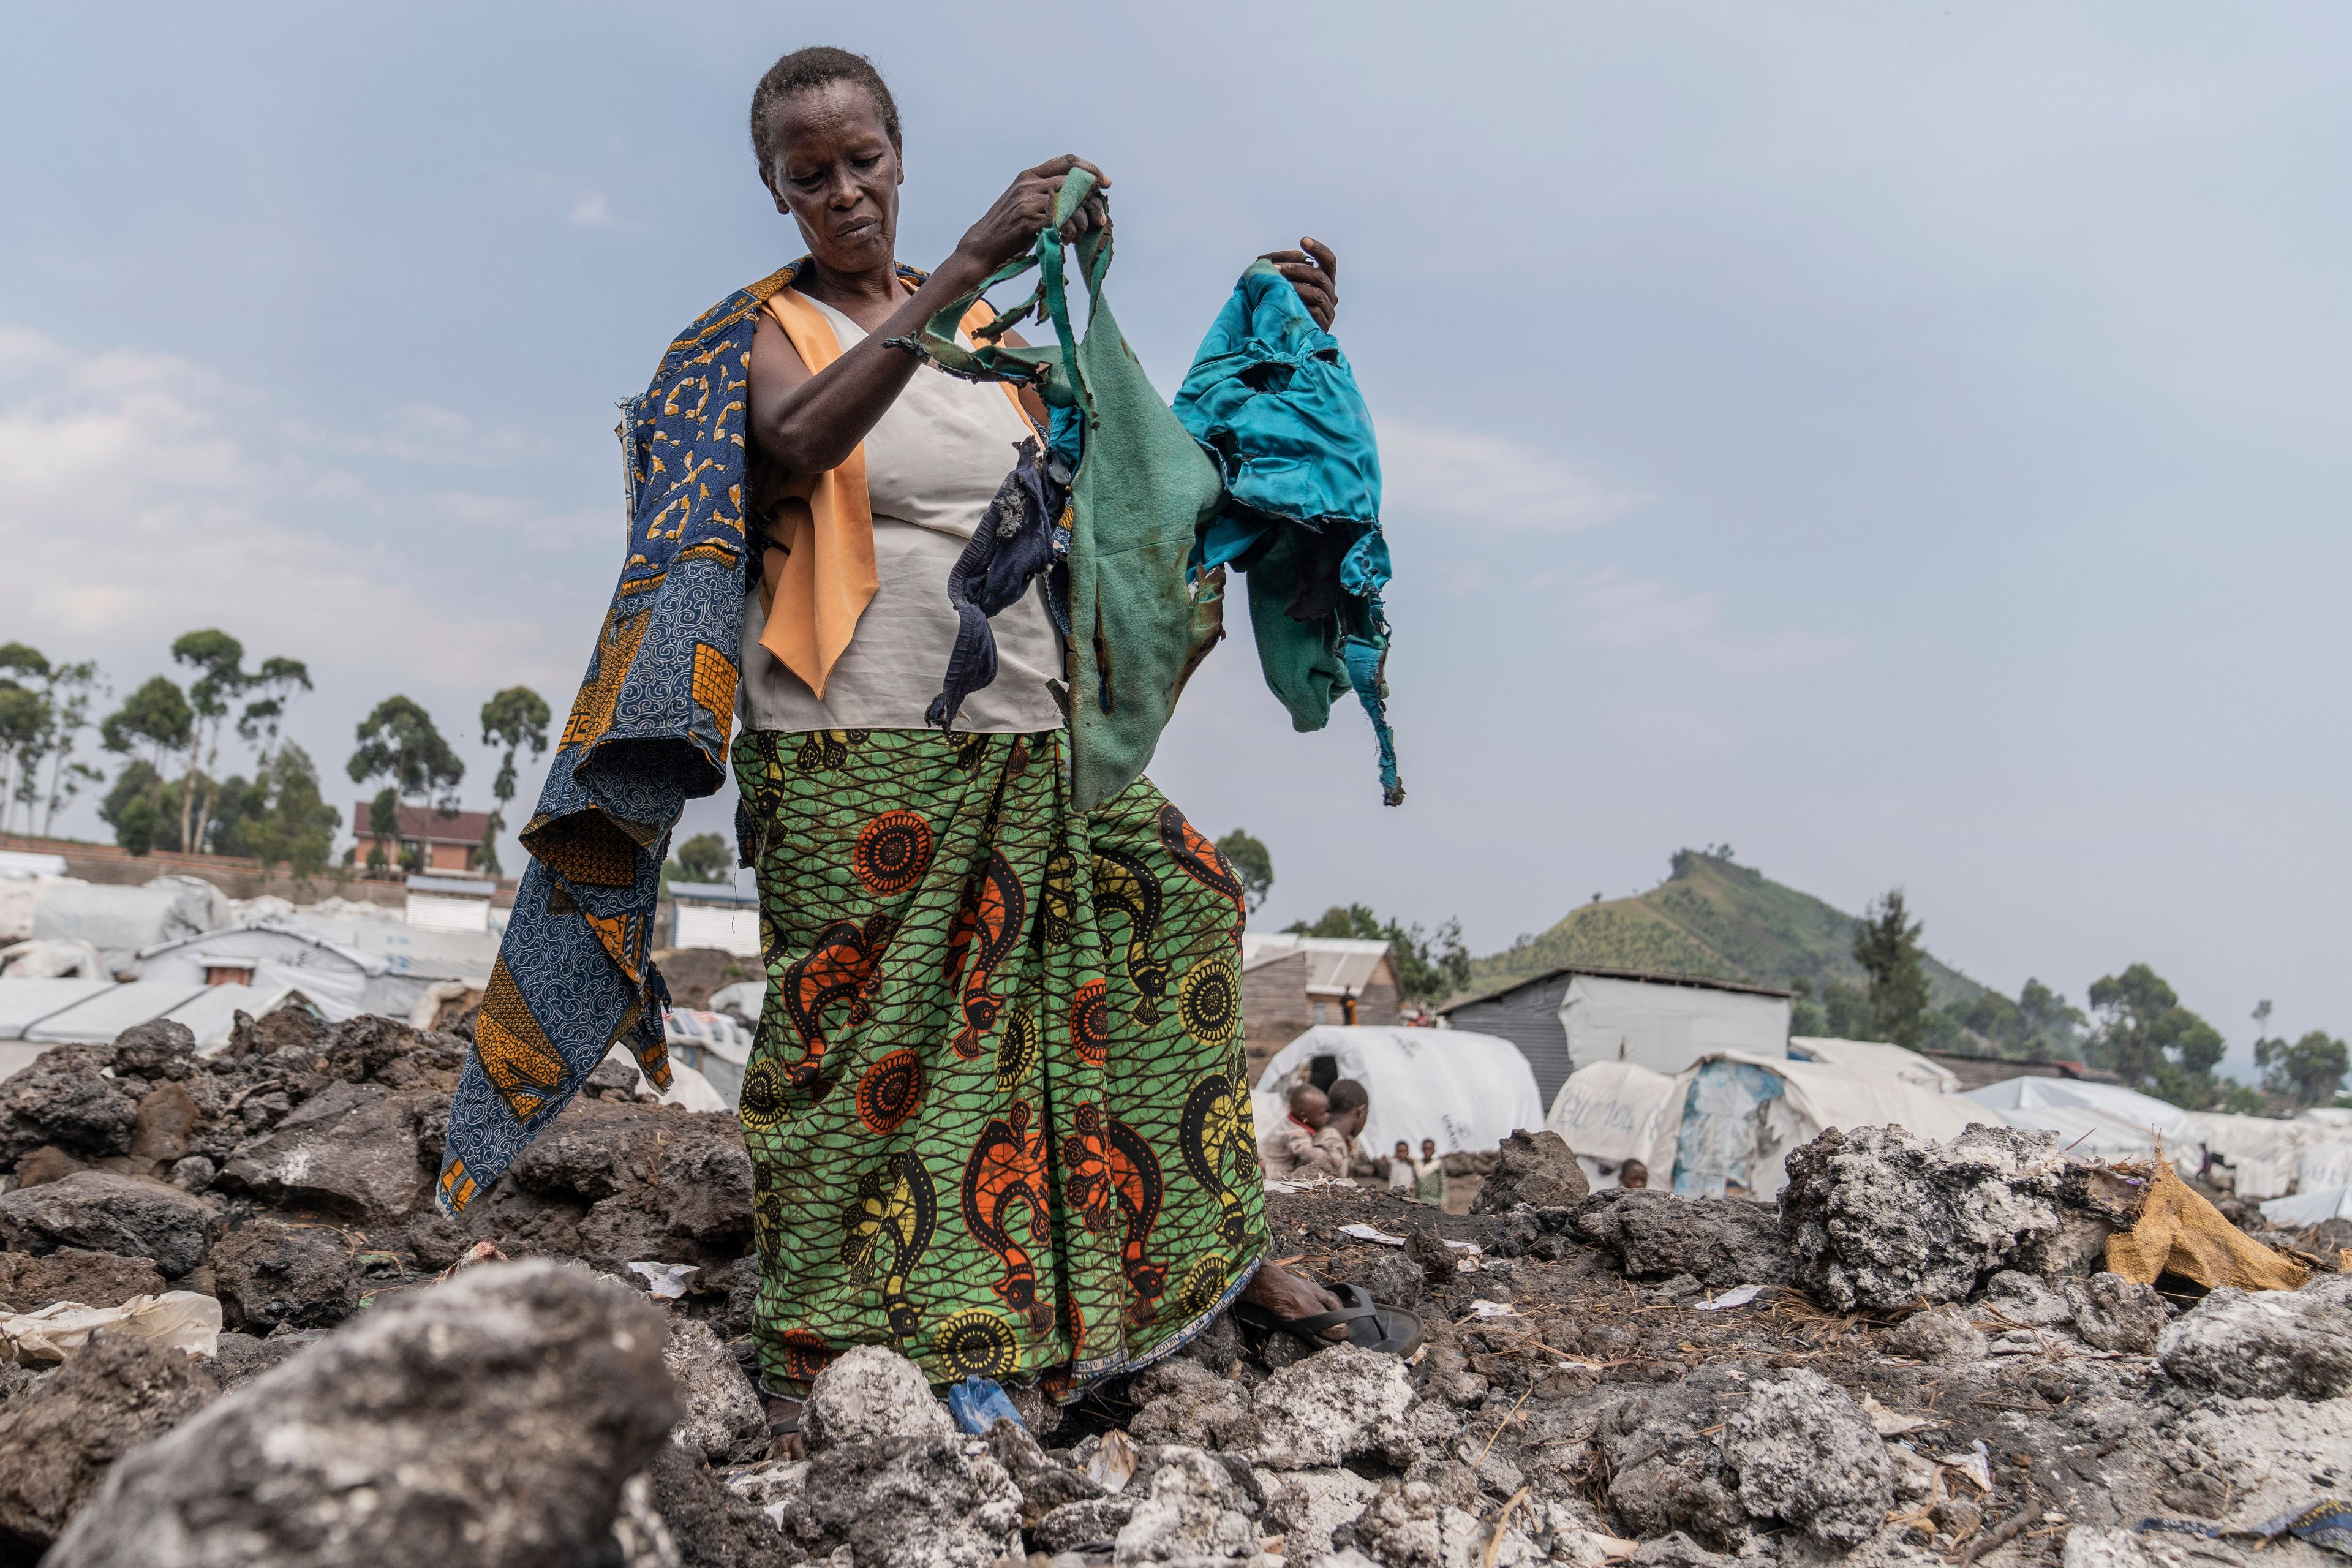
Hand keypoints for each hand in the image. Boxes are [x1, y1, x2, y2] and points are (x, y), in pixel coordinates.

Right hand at [954, 155, 1111, 274]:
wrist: (983, 247)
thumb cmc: (1009, 229)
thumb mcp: (1026, 203)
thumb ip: (1049, 194)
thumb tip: (1084, 198)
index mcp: (1029, 175)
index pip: (1068, 161)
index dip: (1090, 169)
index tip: (1105, 183)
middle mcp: (1028, 183)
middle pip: (1075, 182)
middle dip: (1093, 202)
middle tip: (1099, 220)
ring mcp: (1026, 201)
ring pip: (1070, 201)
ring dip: (1081, 221)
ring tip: (1077, 235)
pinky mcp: (1027, 220)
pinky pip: (1061, 221)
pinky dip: (1069, 232)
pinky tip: (1066, 240)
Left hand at [1261, 238, 1337, 328]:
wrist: (1288, 336)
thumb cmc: (1285, 305)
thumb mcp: (1286, 284)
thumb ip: (1285, 270)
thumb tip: (1278, 258)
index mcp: (1325, 281)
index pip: (1329, 261)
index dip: (1318, 249)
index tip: (1303, 240)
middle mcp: (1331, 295)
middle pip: (1320, 276)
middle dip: (1296, 269)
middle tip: (1275, 268)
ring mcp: (1329, 311)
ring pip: (1317, 294)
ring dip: (1295, 287)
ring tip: (1277, 285)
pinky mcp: (1323, 326)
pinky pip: (1314, 313)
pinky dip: (1300, 306)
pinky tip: (1285, 303)